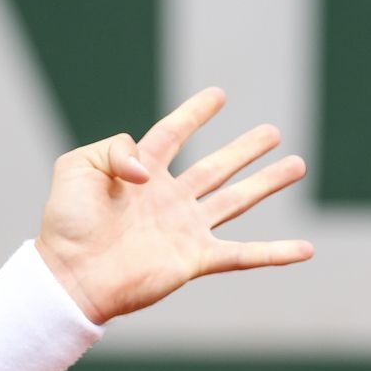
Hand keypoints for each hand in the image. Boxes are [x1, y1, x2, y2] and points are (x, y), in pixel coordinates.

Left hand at [34, 88, 311, 324]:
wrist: (68, 276)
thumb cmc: (65, 224)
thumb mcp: (77, 167)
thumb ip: (116, 149)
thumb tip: (151, 171)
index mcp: (139, 172)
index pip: (173, 134)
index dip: (194, 114)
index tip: (218, 95)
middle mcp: (167, 199)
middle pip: (216, 167)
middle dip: (245, 149)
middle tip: (272, 131)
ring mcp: (183, 229)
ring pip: (236, 201)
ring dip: (267, 183)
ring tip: (297, 164)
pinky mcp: (192, 260)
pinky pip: (242, 255)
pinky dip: (275, 253)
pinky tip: (305, 250)